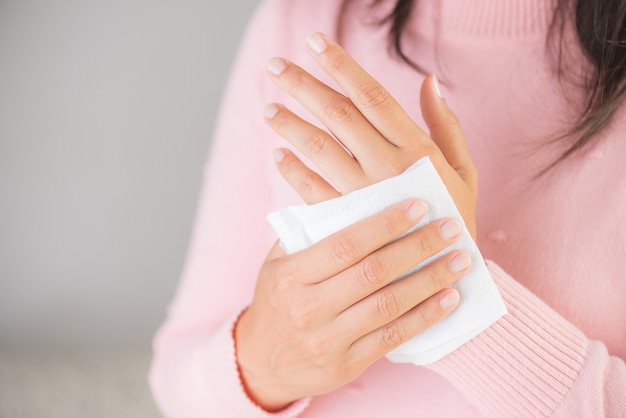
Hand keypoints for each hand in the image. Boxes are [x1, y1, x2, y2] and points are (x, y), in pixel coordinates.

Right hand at [235, 200, 470, 410]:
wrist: (263, 360)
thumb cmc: (277, 300)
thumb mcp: (279, 262)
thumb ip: (310, 233)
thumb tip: (353, 197)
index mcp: (292, 275)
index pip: (346, 244)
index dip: (386, 224)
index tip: (418, 205)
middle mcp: (309, 307)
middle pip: (373, 272)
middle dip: (417, 247)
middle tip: (451, 228)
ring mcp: (329, 339)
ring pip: (389, 305)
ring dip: (430, 280)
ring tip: (461, 260)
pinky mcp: (348, 363)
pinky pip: (393, 337)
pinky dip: (425, 317)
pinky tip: (449, 298)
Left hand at [264, 32, 477, 237]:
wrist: (447, 273)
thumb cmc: (455, 216)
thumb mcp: (465, 170)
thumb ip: (447, 125)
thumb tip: (430, 81)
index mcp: (416, 148)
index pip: (371, 95)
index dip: (341, 66)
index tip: (315, 42)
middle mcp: (386, 166)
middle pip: (337, 114)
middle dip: (303, 85)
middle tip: (276, 65)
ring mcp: (364, 195)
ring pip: (319, 148)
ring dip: (290, 124)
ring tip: (269, 107)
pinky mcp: (347, 222)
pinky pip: (312, 191)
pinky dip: (292, 171)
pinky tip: (278, 155)